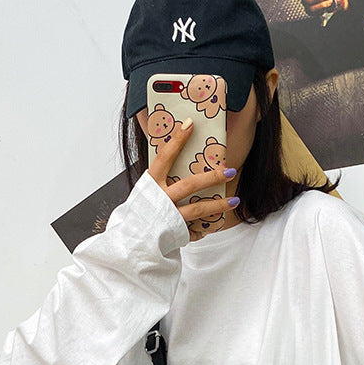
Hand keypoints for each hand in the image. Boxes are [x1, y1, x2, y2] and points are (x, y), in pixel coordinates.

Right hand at [147, 118, 238, 241]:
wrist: (129, 240)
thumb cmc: (138, 212)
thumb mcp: (144, 191)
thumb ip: (159, 179)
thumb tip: (173, 158)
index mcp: (151, 184)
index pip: (165, 157)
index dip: (177, 140)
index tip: (190, 124)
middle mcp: (161, 199)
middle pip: (191, 184)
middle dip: (213, 177)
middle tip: (230, 171)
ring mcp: (170, 217)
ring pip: (199, 208)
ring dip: (219, 204)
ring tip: (234, 200)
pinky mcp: (175, 233)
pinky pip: (194, 231)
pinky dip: (203, 229)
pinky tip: (211, 226)